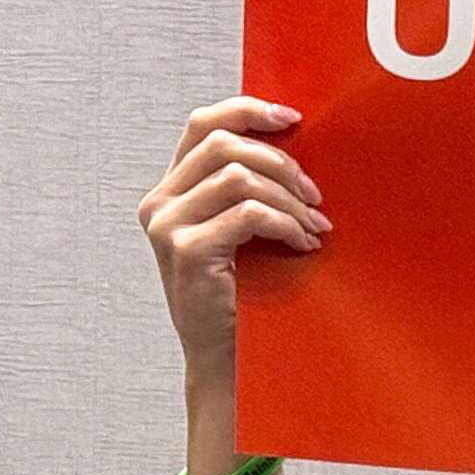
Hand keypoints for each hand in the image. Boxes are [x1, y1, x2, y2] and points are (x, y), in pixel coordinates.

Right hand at [137, 97, 329, 392]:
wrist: (227, 363)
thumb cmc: (241, 300)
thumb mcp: (241, 234)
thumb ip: (247, 190)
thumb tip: (294, 142)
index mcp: (171, 192)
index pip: (203, 125)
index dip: (248, 111)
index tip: (292, 119)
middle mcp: (159, 205)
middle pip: (224, 144)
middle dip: (281, 163)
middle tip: (315, 196)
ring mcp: (168, 227)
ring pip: (239, 177)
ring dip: (288, 200)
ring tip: (312, 228)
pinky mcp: (187, 250)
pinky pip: (248, 213)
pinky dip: (285, 224)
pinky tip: (301, 244)